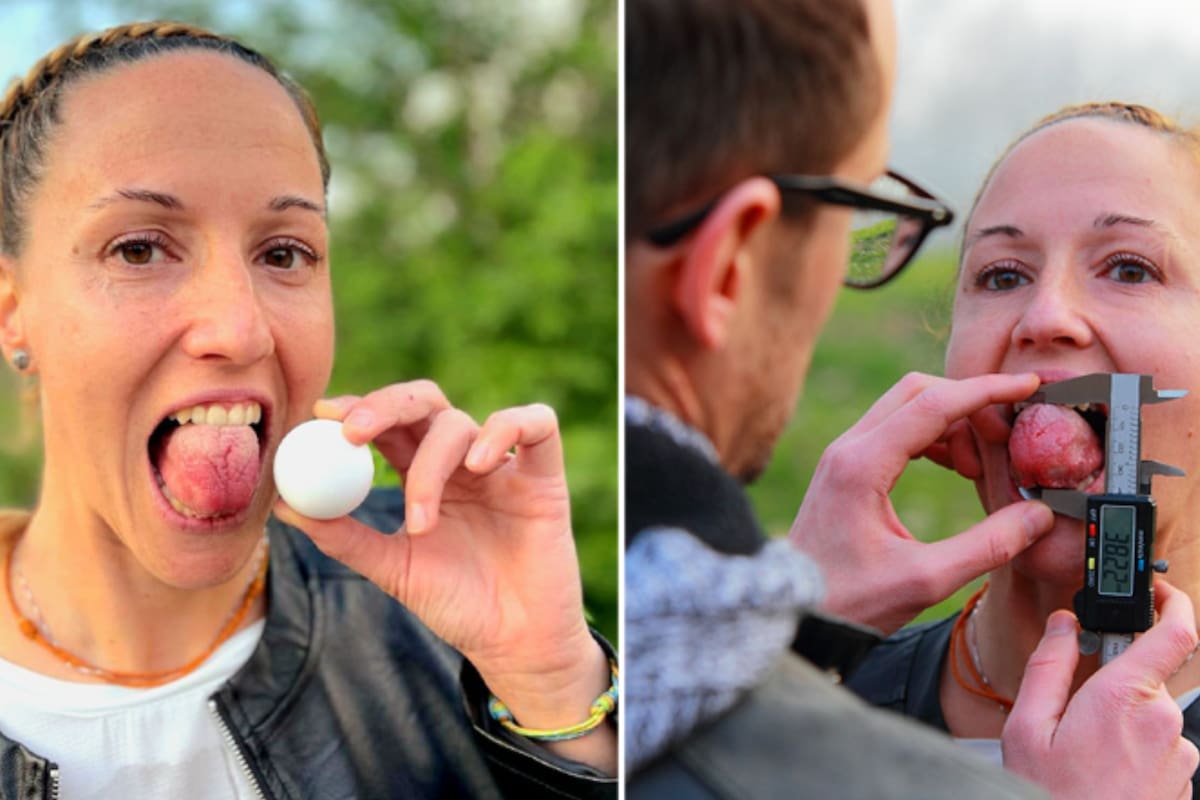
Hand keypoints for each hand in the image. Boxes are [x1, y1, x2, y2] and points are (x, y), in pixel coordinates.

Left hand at [274, 381, 613, 770]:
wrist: (514, 643)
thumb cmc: (457, 606)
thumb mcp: (392, 570)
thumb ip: (343, 537)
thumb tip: (282, 506)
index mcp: (422, 474)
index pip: (387, 423)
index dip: (357, 409)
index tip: (321, 417)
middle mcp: (461, 461)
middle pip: (422, 403)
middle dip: (383, 407)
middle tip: (350, 433)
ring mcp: (503, 466)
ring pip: (462, 424)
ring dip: (432, 464)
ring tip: (421, 523)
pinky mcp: (545, 475)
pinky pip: (536, 423)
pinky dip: (506, 428)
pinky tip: (482, 464)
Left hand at [788, 372, 1053, 635]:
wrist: (794, 611)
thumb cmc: (850, 601)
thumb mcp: (926, 580)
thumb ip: (988, 546)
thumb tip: (1039, 515)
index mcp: (861, 465)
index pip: (933, 403)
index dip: (986, 391)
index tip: (1028, 385)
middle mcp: (848, 448)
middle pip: (918, 391)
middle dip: (970, 403)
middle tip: (1006, 440)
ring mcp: (844, 454)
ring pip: (907, 407)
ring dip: (952, 423)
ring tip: (979, 470)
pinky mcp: (846, 467)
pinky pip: (896, 429)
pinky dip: (933, 437)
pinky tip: (957, 469)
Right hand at [1003, 580, 1198, 799]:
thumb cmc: (1046, 796)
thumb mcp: (1028, 726)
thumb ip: (1050, 665)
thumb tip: (1066, 624)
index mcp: (1126, 698)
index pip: (1175, 632)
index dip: (1172, 602)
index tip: (1158, 592)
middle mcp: (1165, 725)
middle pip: (1146, 682)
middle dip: (1113, 687)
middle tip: (1074, 715)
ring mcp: (1179, 760)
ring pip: (1152, 721)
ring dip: (1121, 728)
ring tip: (1083, 760)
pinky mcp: (1181, 787)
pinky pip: (1159, 755)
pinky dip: (1131, 757)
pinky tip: (1100, 779)